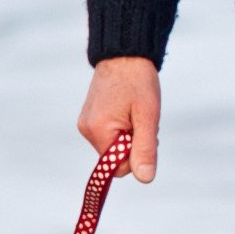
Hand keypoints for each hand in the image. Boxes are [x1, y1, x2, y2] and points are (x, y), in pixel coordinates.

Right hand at [80, 58, 160, 182]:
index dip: (136, 154)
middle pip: (116, 158)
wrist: (125, 55)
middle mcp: (87, 130)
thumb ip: (145, 148)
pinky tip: (128, 110)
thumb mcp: (148, 116)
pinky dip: (123, 128)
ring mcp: (86, 124)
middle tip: (143, 119)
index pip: (118, 168)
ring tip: (136, 112)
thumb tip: (145, 178)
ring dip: (130, 135)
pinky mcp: (90, 119)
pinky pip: (110, 135)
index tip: (144, 131)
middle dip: (134, 144)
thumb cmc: (138, 82)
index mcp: (98, 131)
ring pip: (114, 146)